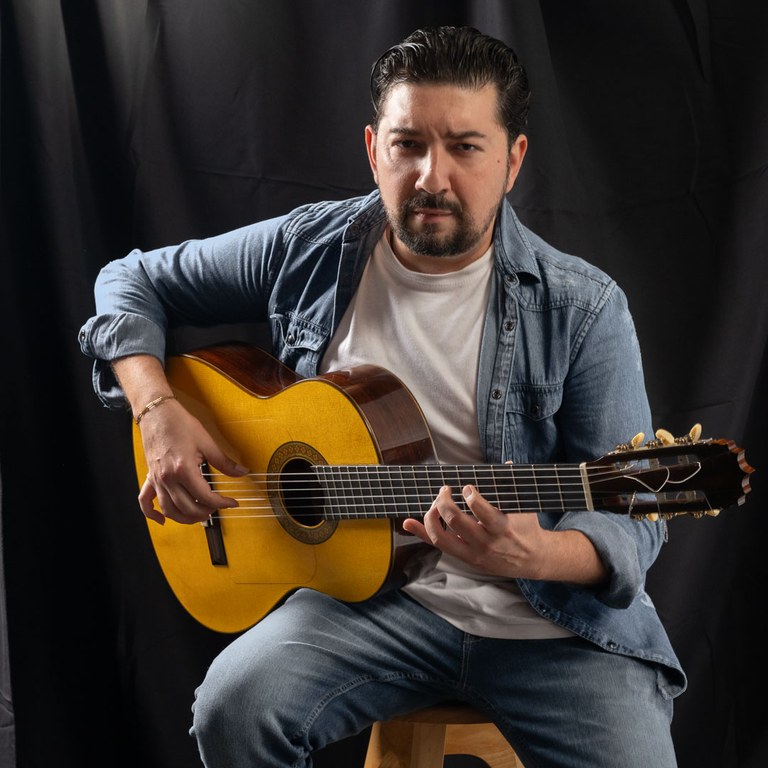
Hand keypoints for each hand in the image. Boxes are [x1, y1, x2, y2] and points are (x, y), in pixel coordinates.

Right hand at [137, 399, 248, 524]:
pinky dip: (152, 514)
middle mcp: (168, 478)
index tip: (232, 502)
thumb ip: (225, 462)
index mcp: (184, 469)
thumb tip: (242, 472)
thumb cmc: (180, 424)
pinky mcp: (150, 477)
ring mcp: (157, 479)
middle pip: (187, 508)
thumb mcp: (207, 442)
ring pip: (169, 510)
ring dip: (185, 518)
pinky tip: (163, 520)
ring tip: (200, 514)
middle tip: (218, 507)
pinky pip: (146, 502)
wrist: (157, 413)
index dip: (222, 503)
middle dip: (206, 512)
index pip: (205, 497)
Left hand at [401, 485, 606, 583]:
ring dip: (431, 516)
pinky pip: (438, 546)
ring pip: (441, 537)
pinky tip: (408, 522)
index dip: (471, 496)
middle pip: (455, 521)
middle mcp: (486, 542)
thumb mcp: (524, 506)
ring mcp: (473, 552)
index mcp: (502, 528)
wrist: (533, 559)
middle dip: (444, 501)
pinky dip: (420, 532)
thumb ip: (511, 485)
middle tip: (445, 490)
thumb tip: (504, 463)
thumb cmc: (526, 527)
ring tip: (435, 504)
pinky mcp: (465, 558)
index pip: (483, 511)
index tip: (466, 487)